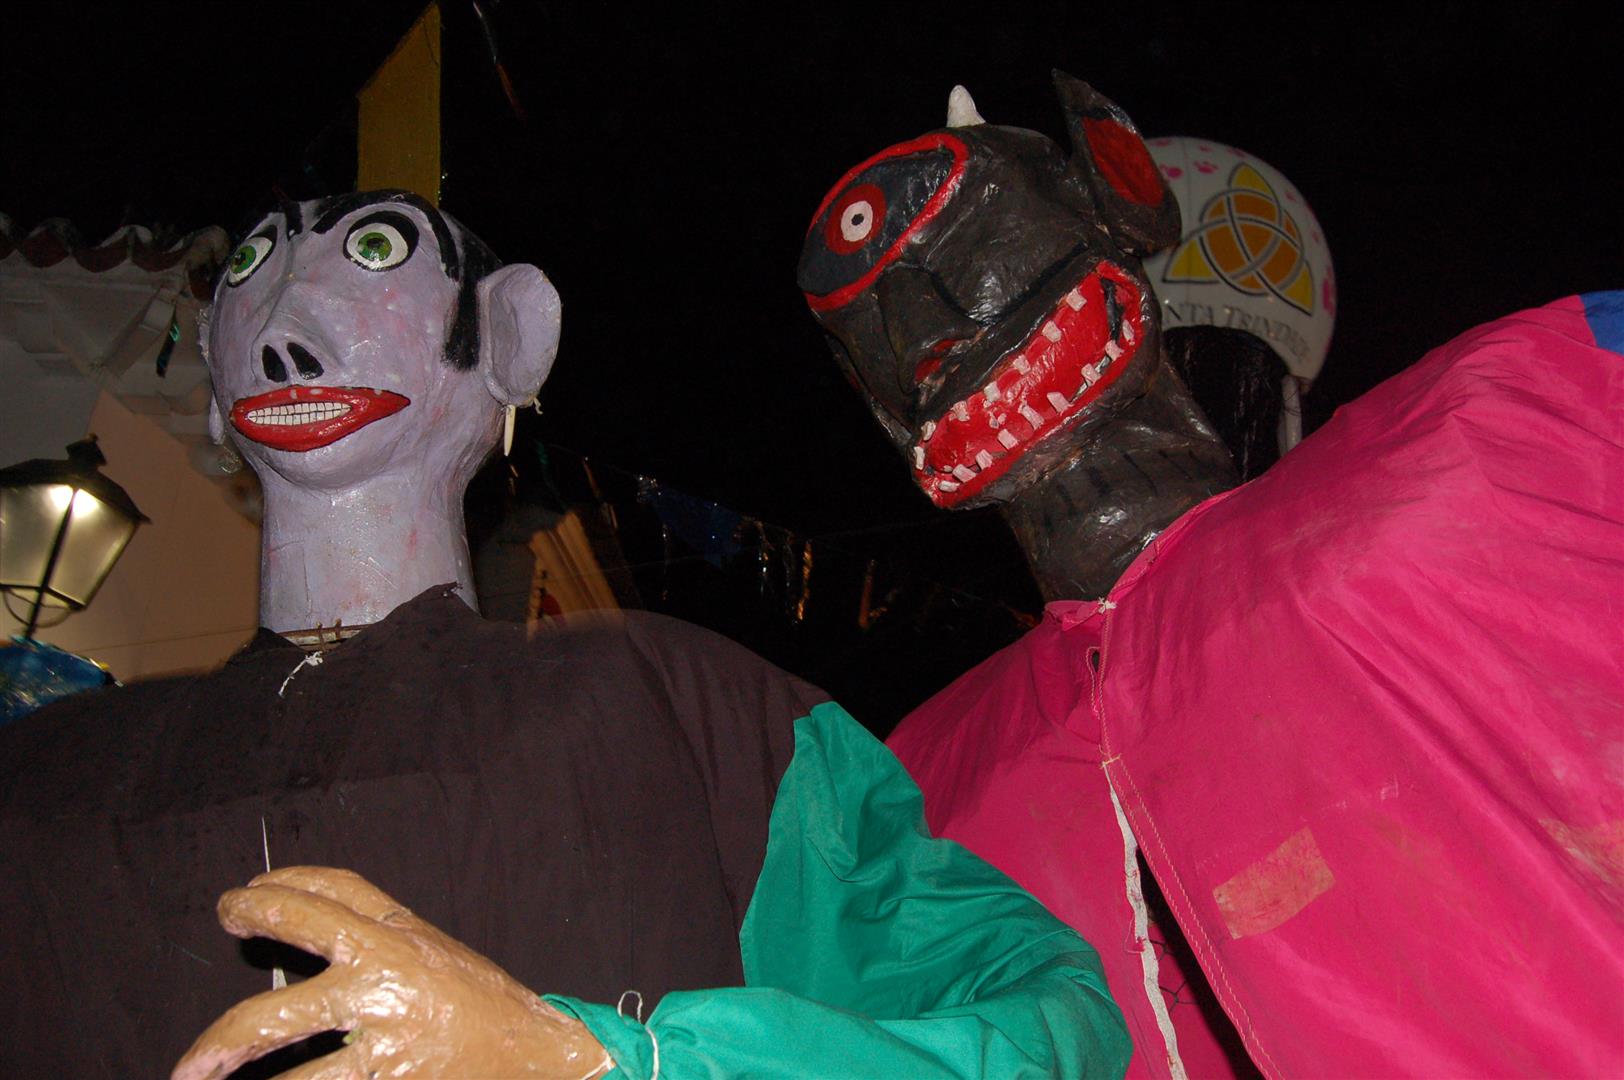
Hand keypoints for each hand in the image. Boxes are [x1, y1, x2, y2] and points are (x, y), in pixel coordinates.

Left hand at [172, 867, 611, 1079]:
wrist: (544, 1061)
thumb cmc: (488, 1012)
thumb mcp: (440, 957)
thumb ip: (385, 939)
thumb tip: (318, 929)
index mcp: (405, 935)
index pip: (335, 889)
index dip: (282, 883)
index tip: (246, 892)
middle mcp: (388, 969)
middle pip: (299, 932)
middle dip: (249, 923)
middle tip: (221, 926)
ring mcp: (381, 1025)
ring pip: (280, 1023)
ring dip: (221, 1046)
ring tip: (191, 1068)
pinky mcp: (385, 1075)